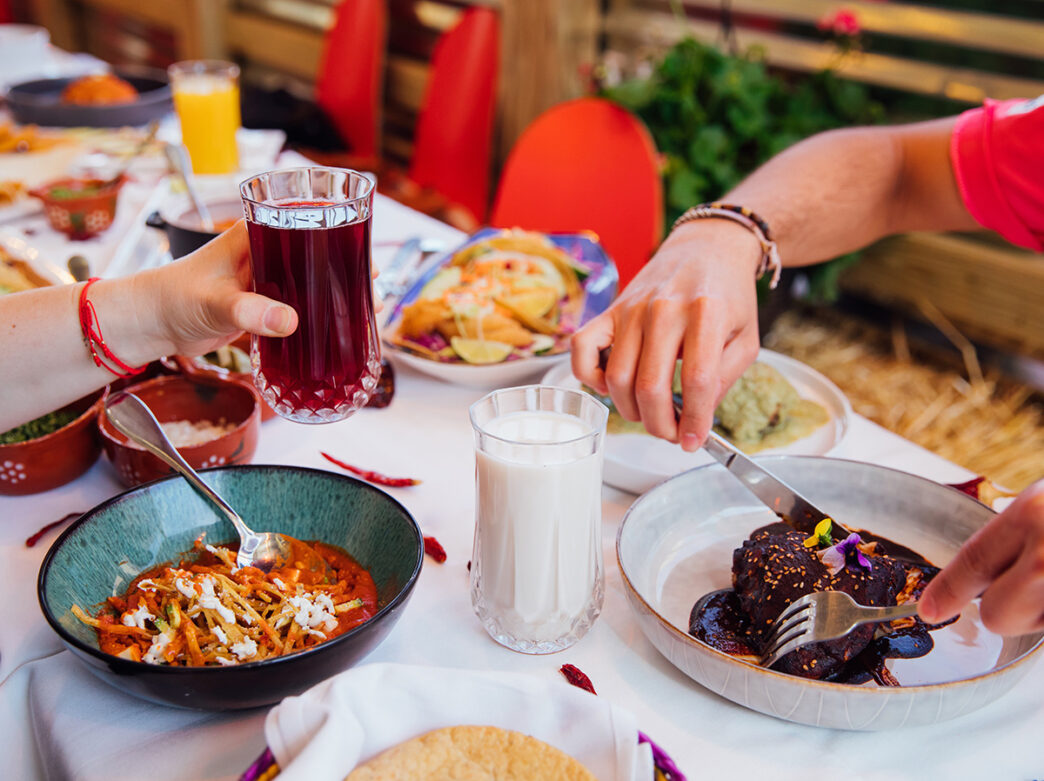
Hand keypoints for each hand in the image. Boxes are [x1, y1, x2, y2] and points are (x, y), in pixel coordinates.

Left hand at [140, 221, 382, 358]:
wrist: (150, 324)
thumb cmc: (173, 297)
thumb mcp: (215, 302)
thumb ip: (250, 311)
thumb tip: (290, 321)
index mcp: (255, 236)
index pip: (305, 224)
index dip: (339, 236)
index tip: (365, 255)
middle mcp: (264, 255)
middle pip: (315, 257)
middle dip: (345, 270)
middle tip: (374, 287)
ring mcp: (264, 282)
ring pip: (309, 285)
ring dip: (334, 297)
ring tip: (364, 310)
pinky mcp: (261, 308)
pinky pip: (297, 310)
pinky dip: (316, 320)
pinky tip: (335, 332)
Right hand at [571, 219, 761, 449]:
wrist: (707, 247)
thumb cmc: (729, 295)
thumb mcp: (746, 337)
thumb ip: (725, 377)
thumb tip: (696, 416)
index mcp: (707, 313)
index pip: (696, 382)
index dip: (694, 422)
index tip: (693, 442)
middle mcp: (664, 309)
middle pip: (650, 386)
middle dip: (659, 425)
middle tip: (670, 434)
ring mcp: (631, 309)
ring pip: (616, 377)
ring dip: (630, 410)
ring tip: (649, 414)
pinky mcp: (610, 310)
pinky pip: (582, 350)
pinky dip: (590, 378)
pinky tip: (612, 386)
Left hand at [919, 480, 1043, 635]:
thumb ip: (1013, 531)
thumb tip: (981, 571)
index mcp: (1031, 515)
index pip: (973, 561)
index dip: (947, 590)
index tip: (928, 609)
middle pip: (996, 615)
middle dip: (1005, 608)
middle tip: (1025, 585)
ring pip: (1029, 624)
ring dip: (1038, 611)